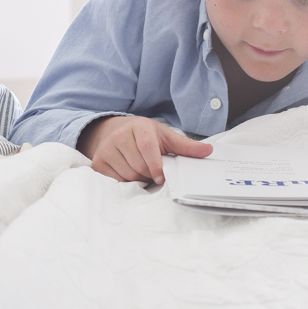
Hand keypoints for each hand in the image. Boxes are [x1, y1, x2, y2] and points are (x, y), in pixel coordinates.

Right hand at [77, 115, 212, 184]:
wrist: (116, 131)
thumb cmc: (145, 136)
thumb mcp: (165, 137)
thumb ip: (186, 146)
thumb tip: (209, 151)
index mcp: (140, 126)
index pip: (148, 147)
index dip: (155, 164)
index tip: (161, 177)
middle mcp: (120, 135)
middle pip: (138, 165)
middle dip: (148, 173)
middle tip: (151, 171)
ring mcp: (107, 148)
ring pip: (127, 175)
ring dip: (137, 179)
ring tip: (139, 170)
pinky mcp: (98, 161)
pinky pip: (114, 181)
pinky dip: (124, 182)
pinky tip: (127, 172)